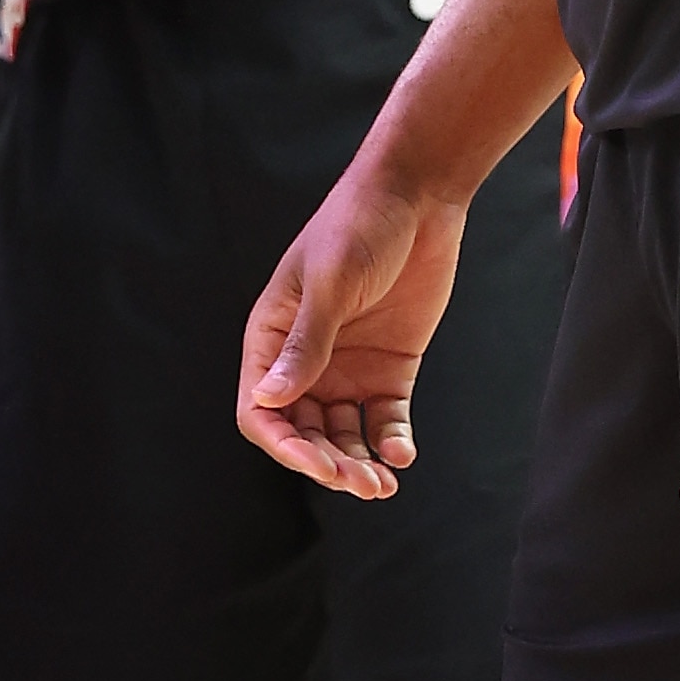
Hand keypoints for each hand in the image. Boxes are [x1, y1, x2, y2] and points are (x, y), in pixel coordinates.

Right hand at [240, 161, 470, 495]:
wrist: (418, 195)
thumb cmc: (358, 226)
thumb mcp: (330, 283)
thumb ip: (306, 344)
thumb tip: (269, 399)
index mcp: (272, 337)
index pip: (261, 410)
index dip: (283, 445)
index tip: (317, 464)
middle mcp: (305, 360)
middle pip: (304, 432)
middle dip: (326, 463)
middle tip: (360, 484)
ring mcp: (348, 366)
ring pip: (343, 434)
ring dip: (358, 462)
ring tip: (383, 484)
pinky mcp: (390, 367)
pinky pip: (385, 419)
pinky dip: (391, 441)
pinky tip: (402, 453)